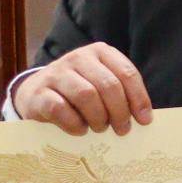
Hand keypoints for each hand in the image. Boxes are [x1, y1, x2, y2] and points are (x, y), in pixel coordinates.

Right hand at [13, 42, 153, 136]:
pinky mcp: (39, 92)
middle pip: (108, 86)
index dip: (139, 99)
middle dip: (120, 112)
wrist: (36, 92)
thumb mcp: (102, 84)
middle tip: (122, 130)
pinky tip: (80, 130)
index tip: (145, 120)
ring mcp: (56, 73)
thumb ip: (122, 93)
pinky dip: (75, 124)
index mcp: (100, 52)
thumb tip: (144, 118)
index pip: (127, 74)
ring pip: (86, 95)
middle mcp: (78, 57)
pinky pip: (61, 109)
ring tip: (100, 128)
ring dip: (98, 118)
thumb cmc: (78, 91)